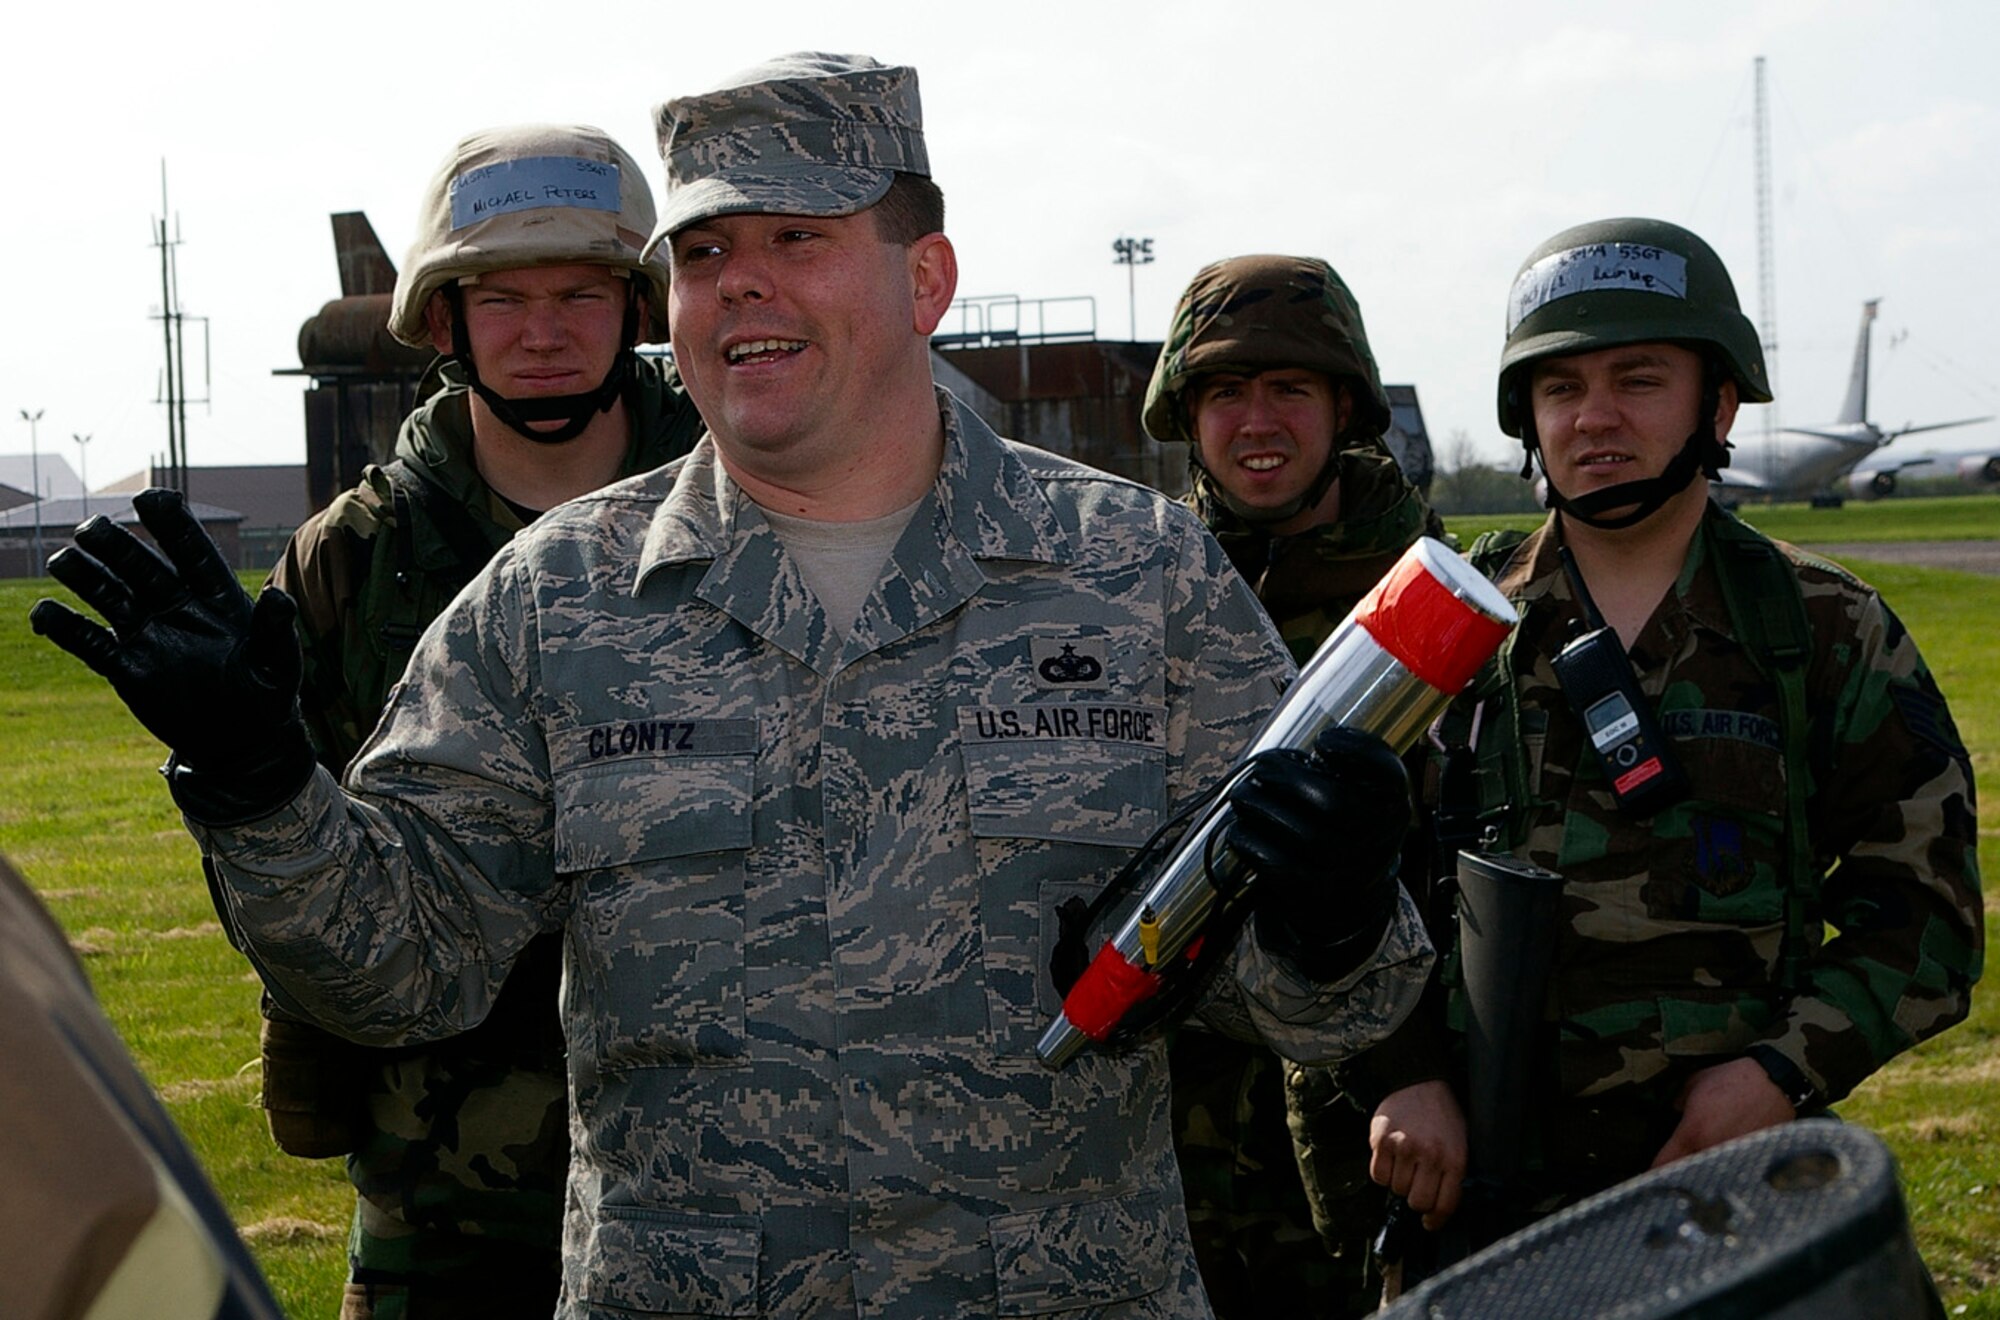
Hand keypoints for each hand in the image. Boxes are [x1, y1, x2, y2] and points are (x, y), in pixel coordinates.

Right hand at [31, 489, 313, 820]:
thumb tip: (278, 596)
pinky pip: (90, 643)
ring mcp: (149, 635)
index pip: (192, 553)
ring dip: (85, 577)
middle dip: (115, 546)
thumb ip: (277, 630)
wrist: (243, 740)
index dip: (172, 525)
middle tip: (90, 528)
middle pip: (140, 567)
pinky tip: (44, 615)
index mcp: (218, 598)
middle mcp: (177, 608)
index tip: (151, 498)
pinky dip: (66, 629)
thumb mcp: (278, 662)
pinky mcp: (128, 668)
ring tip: (63, 561)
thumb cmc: (268, 692)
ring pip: (109, 596)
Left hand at [1227, 726, 1410, 980]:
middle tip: (1262, 768)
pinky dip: (1251, 843)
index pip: (1390, 775)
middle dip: (1286, 778)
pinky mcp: (1316, 897)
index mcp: (1392, 806)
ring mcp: (1350, 873)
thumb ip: (1339, 770)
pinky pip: (1278, 866)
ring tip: (1244, 795)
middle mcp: (1379, 841)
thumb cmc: (1341, 831)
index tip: (1323, 742)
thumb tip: (1284, 755)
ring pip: (1301, 835)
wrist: (1346, 903)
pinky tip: (1240, 831)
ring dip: (1260, 807)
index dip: (1358, 752)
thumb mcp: (1359, 799)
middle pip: (1333, 803)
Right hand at [1370, 1080, 1466, 1229]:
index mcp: (1454, 1158)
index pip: (1444, 1204)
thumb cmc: (1442, 1117)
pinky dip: (1383, 1173)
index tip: (1429, 1222)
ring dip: (1400, 1182)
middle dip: (1416, 1199)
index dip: (1435, 1220)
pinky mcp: (1381, 1140)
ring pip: (1396, 1189)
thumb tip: (1438, 1210)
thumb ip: (1452, 1175)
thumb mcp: (1460, 1144)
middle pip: (1418, 1202)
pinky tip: (1392, 1158)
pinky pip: (1378, 1175)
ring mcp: (1404, 1147)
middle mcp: (1430, 1154)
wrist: (1419, 1082)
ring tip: (1406, 1163)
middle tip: (1417, 1186)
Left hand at [1649, 1057, 1797, 1168]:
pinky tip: (1723, 1176)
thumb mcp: (1693, 1084)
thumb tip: (1671, 1114)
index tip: (1648, 1179)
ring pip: (1711, 1181)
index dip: (1653, 1175)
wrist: (1775, 1084)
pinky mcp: (1753, 1162)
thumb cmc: (1733, 1079)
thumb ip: (1676, 1103)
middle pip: (1687, 1180)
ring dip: (1702, 1183)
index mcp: (1692, 1133)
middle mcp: (1712, 1151)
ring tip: (1697, 1181)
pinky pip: (1733, 1177)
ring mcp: (1734, 1160)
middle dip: (1678, 1182)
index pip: (1665, 1165)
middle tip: (1671, 1181)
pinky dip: (1726, 1179)